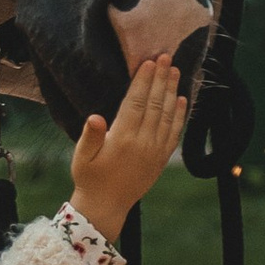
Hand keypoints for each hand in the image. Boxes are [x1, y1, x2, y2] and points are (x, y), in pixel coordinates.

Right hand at [67, 58, 190, 243]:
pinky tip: (181, 100)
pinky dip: (180, 115)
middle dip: (161, 79)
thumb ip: (90, 136)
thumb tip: (95, 117)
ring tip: (175, 71)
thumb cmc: (89, 179)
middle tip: (167, 57)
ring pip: (167, 115)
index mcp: (123, 139)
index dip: (144, 81)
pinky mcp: (161, 159)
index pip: (137, 103)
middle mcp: (143, 143)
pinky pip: (174, 133)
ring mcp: (155, 151)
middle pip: (156, 104)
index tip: (149, 62)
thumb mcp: (82, 158)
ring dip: (172, 91)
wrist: (106, 207)